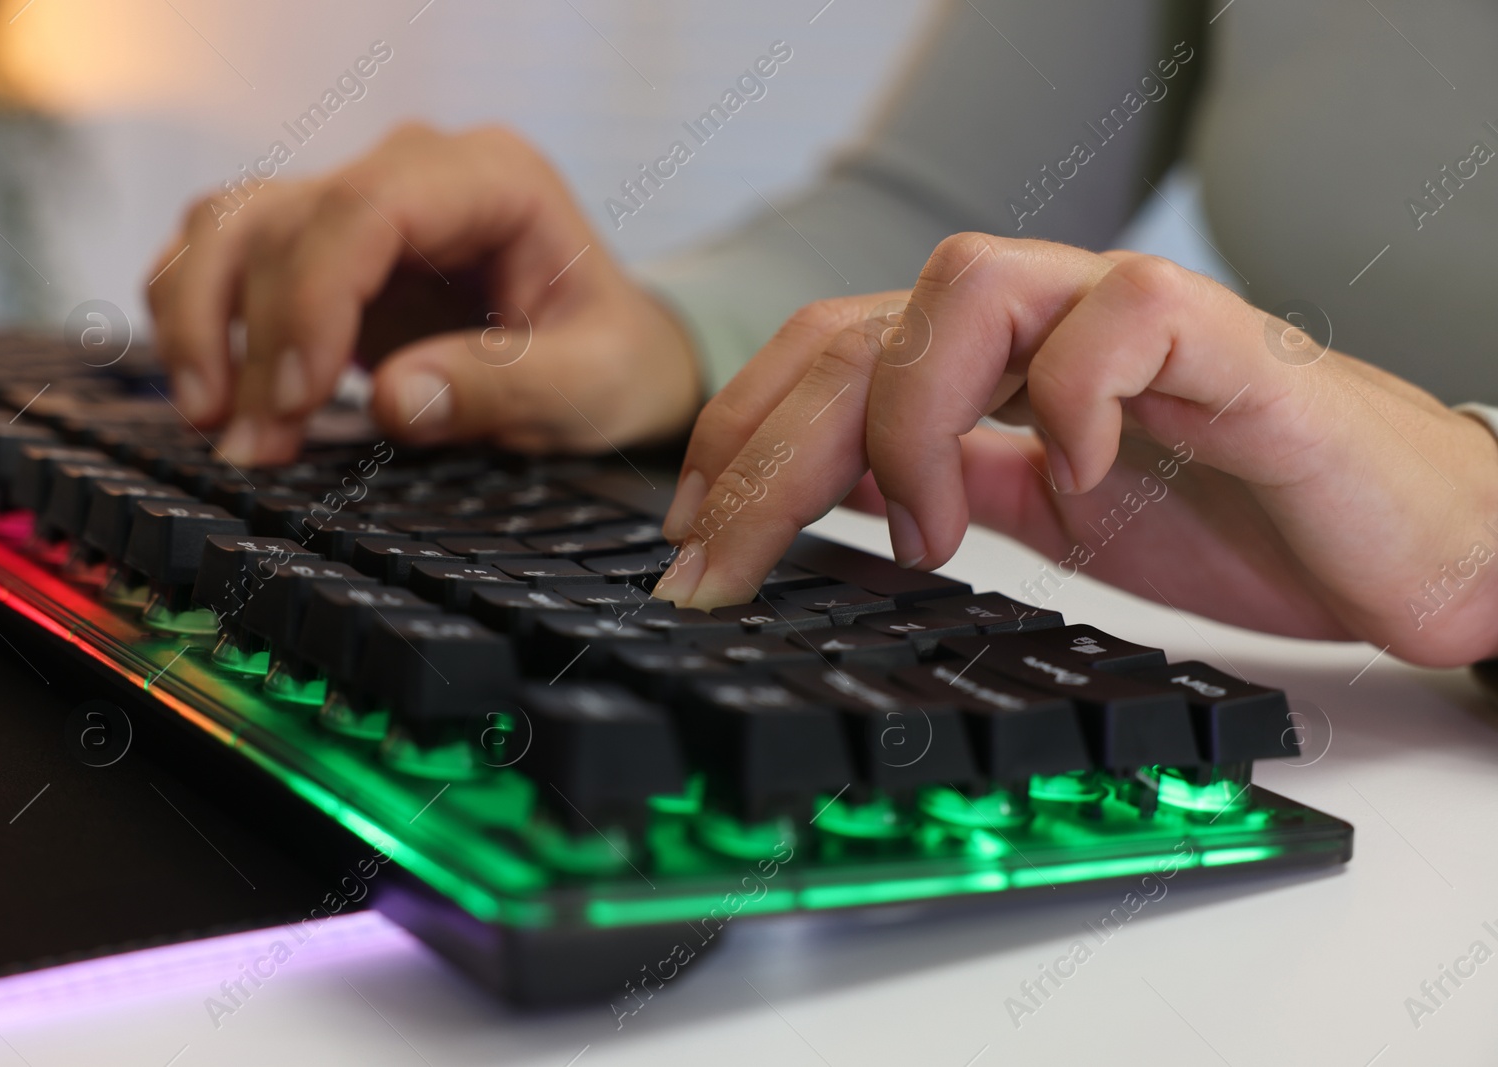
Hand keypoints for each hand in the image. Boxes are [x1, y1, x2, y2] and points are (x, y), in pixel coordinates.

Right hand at [146, 123, 701, 463]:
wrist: (606, 357)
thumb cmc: (610, 358)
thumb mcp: (589, 384)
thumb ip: (504, 387)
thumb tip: (398, 398)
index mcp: (494, 180)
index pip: (369, 207)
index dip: (314, 298)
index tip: (297, 395)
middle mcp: (413, 172)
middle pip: (287, 221)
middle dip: (255, 339)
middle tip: (255, 444)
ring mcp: (359, 203)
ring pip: (233, 224)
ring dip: (200, 321)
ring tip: (215, 426)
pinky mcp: (322, 251)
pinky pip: (227, 256)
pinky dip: (200, 319)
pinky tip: (210, 397)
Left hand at [651, 235, 1497, 666]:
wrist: (1407, 546)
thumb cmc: (1247, 520)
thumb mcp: (1056, 523)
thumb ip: (962, 490)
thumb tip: (845, 498)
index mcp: (999, 365)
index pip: (831, 358)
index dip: (740, 432)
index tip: (686, 534)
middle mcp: (1048, 322)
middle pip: (862, 330)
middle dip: (768, 452)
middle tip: (725, 564)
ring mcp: (1134, 320)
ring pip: (965, 286)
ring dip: (912, 419)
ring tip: (930, 533)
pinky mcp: (1229, 341)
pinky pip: (1122, 316)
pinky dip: (1074, 397)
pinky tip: (1075, 479)